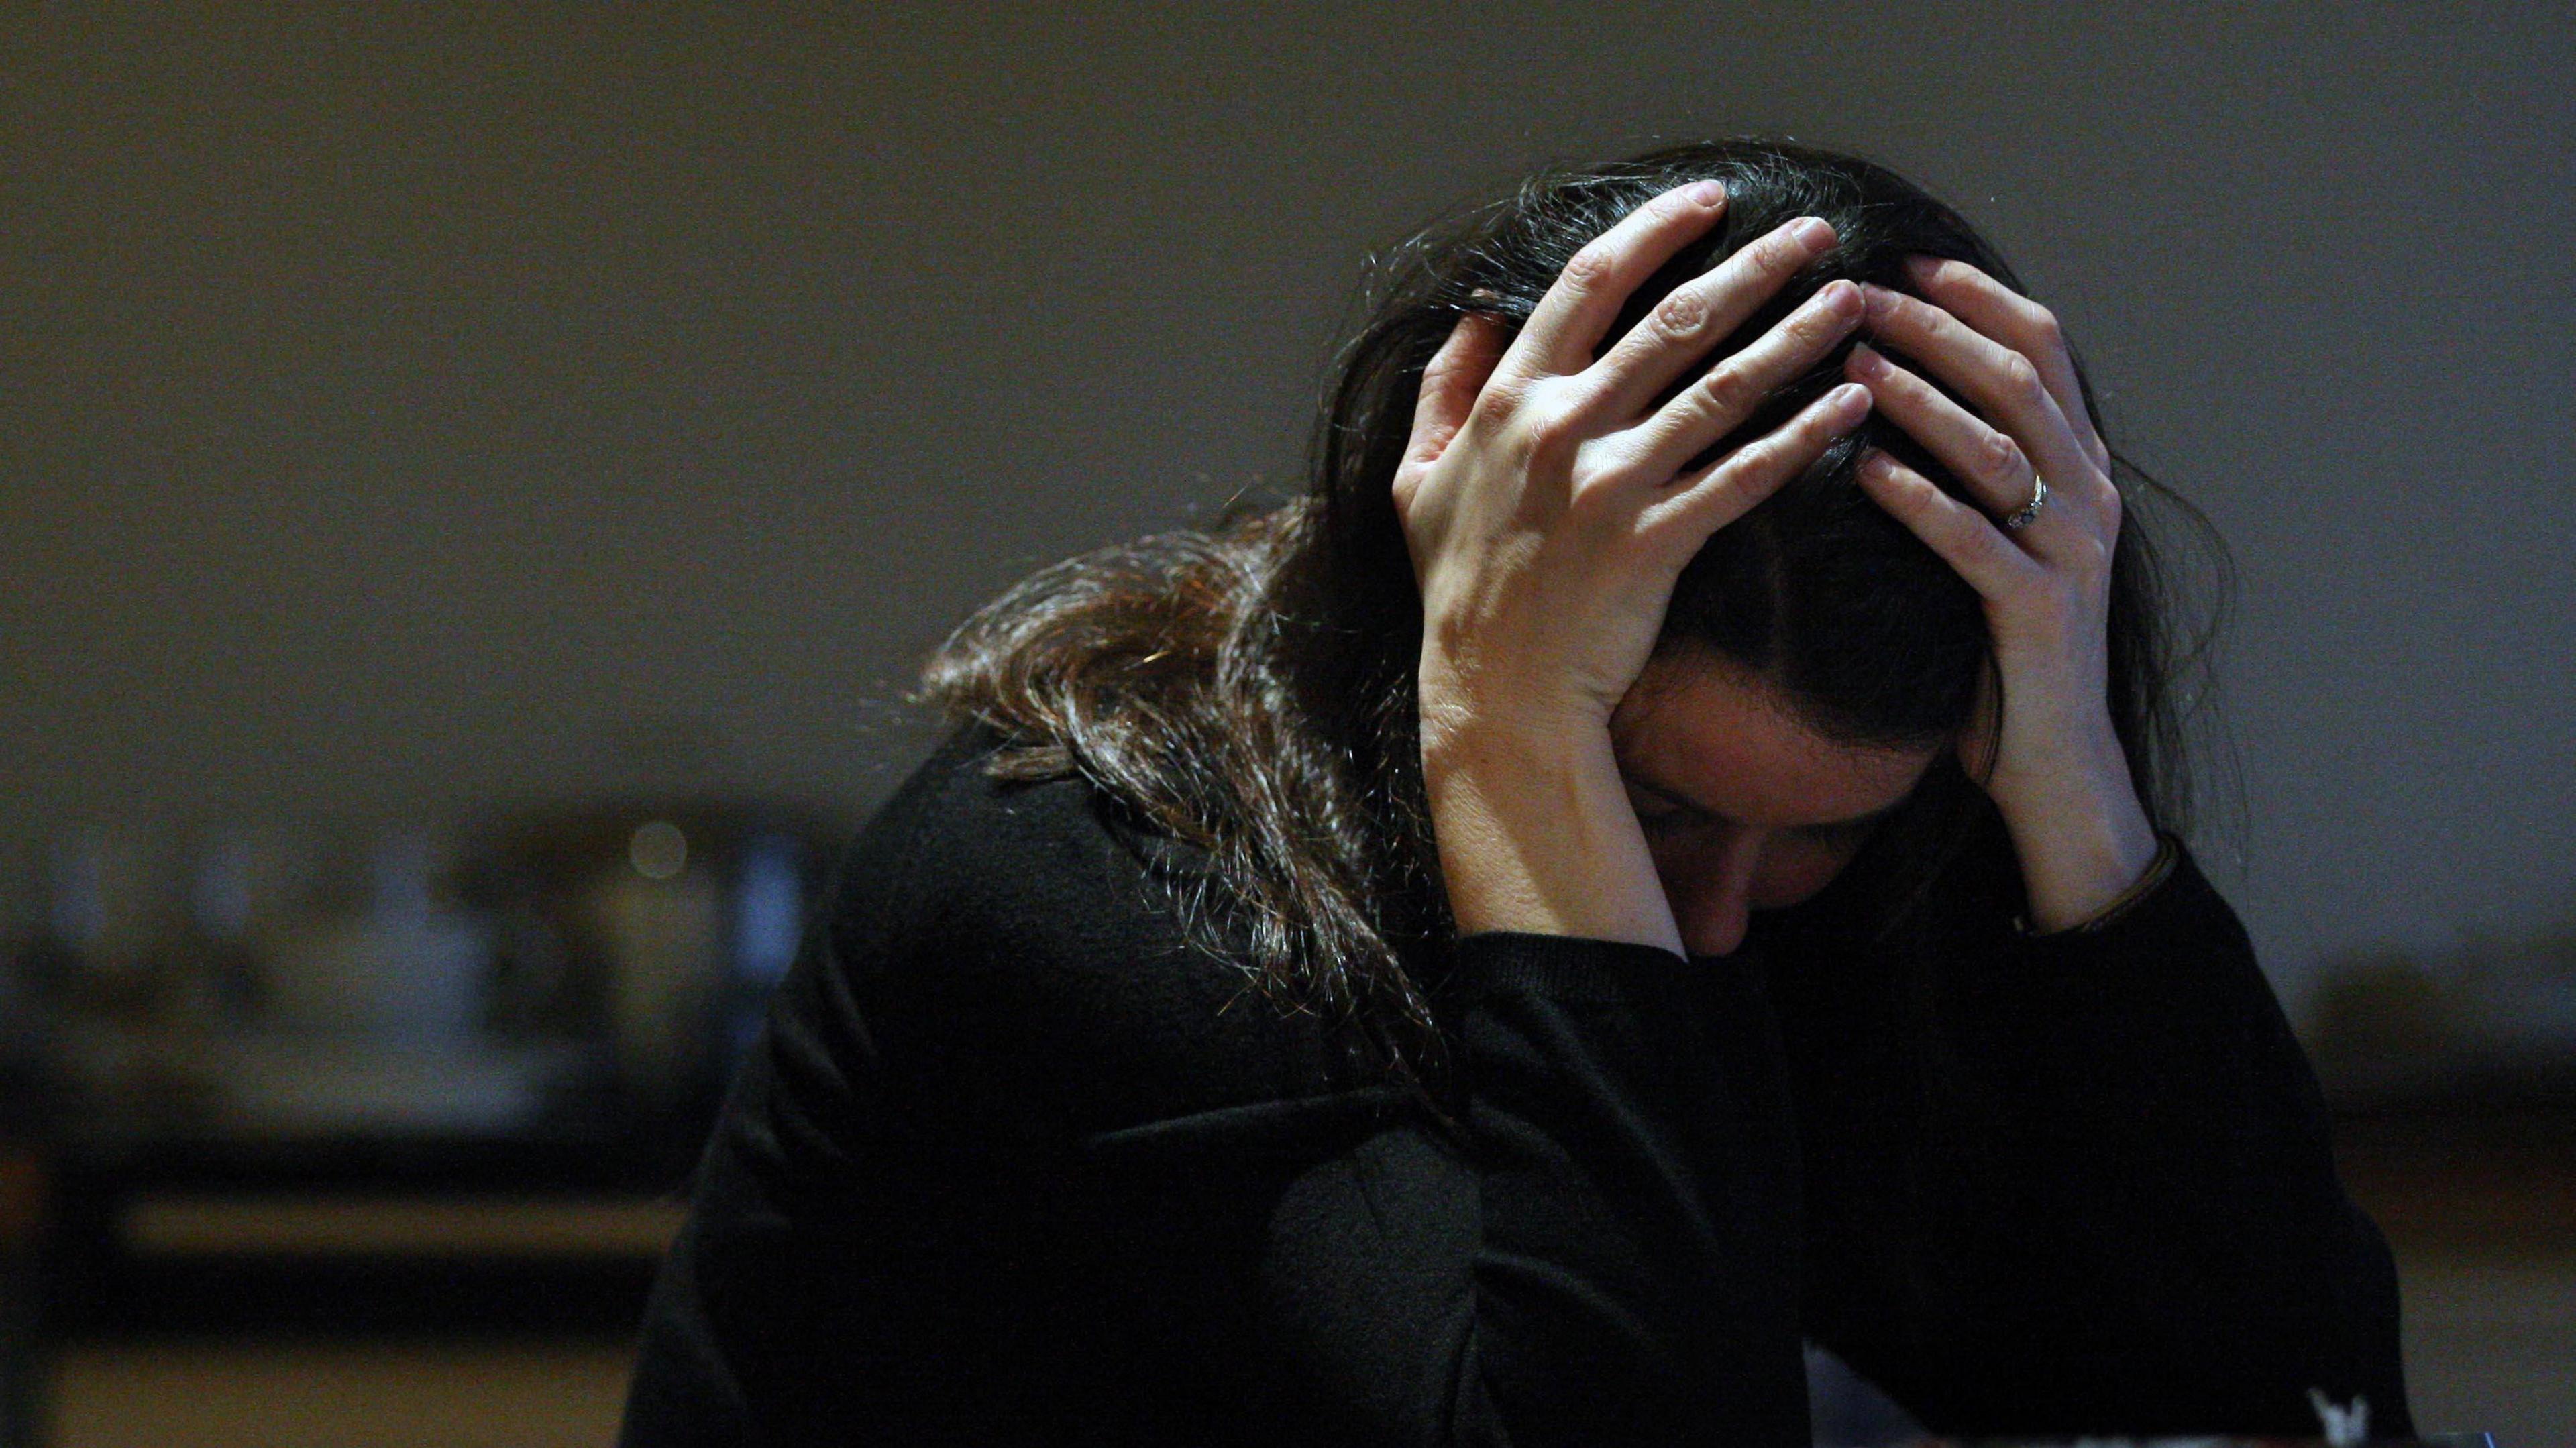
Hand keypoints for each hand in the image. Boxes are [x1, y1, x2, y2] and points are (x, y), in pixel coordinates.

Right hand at [1394, 181, 1872, 949]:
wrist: (1493, 693)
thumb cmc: (1457, 588)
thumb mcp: (1415, 480)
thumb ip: (1443, 391)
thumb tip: (1472, 316)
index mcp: (1510, 400)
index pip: (1590, 283)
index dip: (1655, 231)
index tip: (1708, 199)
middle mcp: (1563, 426)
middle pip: (1676, 320)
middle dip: (1755, 266)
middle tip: (1815, 233)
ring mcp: (1613, 484)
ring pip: (1723, 387)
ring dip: (1796, 336)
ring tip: (1853, 300)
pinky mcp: (1658, 541)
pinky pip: (1745, 475)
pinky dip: (1802, 436)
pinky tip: (1852, 406)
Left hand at [1844, 257, 2158, 930]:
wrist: (2055, 765)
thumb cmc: (2005, 653)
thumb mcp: (1997, 543)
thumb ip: (1972, 474)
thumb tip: (1893, 397)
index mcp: (2080, 468)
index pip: (2042, 350)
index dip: (1979, 299)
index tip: (1908, 259)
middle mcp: (2088, 496)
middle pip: (2016, 380)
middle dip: (1936, 329)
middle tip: (1856, 295)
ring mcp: (2071, 553)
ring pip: (1997, 448)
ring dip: (1921, 399)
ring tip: (1849, 361)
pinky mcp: (2040, 613)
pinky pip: (1974, 540)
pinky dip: (1918, 499)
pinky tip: (1863, 468)